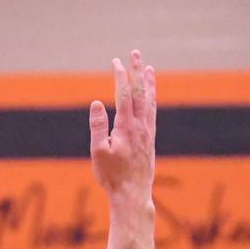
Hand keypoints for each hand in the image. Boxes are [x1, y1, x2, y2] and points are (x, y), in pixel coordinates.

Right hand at [89, 50, 157, 200]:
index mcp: (126, 126)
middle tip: (135, 53)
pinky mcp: (150, 140)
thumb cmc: (112, 176)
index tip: (116, 62)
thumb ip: (97, 126)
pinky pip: (153, 114)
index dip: (120, 76)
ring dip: (149, 83)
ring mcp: (147, 132)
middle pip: (140, 92)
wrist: (132, 194)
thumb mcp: (98, 152)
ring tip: (149, 69)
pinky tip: (151, 97)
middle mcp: (140, 126)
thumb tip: (96, 103)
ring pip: (150, 102)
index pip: (124, 94)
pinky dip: (152, 101)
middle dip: (136, 71)